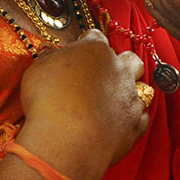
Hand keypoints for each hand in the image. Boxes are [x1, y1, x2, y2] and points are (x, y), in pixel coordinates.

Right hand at [18, 29, 148, 170]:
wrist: (64, 141)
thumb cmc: (46, 102)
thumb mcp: (38, 70)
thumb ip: (50, 58)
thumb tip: (52, 54)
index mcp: (95, 50)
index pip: (95, 37)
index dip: (86, 43)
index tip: (78, 53)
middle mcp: (119, 70)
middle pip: (129, 59)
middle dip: (119, 64)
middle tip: (100, 77)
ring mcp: (130, 97)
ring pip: (141, 88)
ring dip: (128, 92)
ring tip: (111, 102)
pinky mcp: (135, 124)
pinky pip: (140, 118)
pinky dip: (130, 120)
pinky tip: (115, 124)